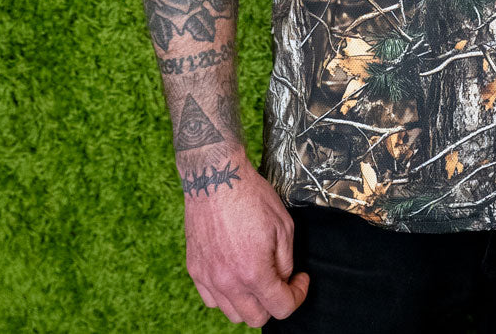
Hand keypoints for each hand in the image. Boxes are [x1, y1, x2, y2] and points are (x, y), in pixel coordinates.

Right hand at [182, 153, 309, 326]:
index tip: (300, 280)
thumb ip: (285, 261)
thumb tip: (283, 279)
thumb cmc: (251, 196)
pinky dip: (227, 295)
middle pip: (255, 318)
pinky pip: (212, 299)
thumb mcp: (283, 225)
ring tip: (257, 277)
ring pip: (232, 313)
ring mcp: (208, 278)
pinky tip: (236, 275)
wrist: (216, 178)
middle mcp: (228, 282)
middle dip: (273, 304)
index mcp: (253, 272)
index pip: (281, 308)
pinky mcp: (195, 270)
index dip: (297, 296)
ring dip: (250, 302)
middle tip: (280, 281)